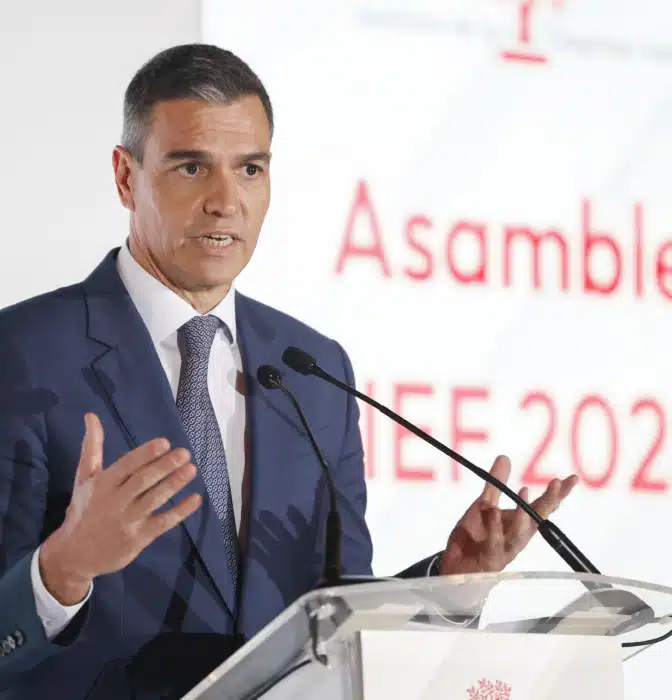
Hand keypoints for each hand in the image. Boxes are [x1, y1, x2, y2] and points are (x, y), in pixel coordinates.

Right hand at [40, 413, 201, 604]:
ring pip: (154, 500)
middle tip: (184, 453)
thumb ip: (92, 446)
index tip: (164, 443)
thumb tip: (91, 415)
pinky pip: (163, 523)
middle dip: (164, 466)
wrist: (73, 555)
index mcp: (103, 483)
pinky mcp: (138, 538)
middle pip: (142, 481)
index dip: (145, 454)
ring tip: (192, 469)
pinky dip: (180, 511)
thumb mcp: (85, 477)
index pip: (127, 465)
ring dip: (174, 484)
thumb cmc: (83, 509)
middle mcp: (115, 501)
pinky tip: (196, 499)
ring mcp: (128, 520)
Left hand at [439, 455, 576, 575]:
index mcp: (521, 523)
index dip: (558, 494)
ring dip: (523, 515)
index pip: (543, 506)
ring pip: (519, 533)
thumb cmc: (476, 535)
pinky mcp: (489, 557)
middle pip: (538, 518)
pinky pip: (493, 542)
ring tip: (525, 492)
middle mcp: (518, 536)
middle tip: (557, 484)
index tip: (572, 479)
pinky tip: (492, 510)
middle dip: (549, 501)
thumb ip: (496, 484)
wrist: (457, 564)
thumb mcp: (485, 504)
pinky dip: (494, 527)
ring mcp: (505, 548)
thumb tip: (505, 457)